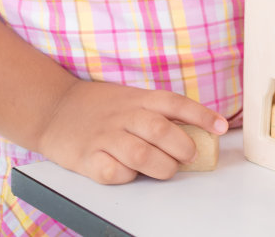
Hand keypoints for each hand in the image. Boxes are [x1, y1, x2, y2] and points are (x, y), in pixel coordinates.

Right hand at [37, 79, 229, 183]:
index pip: (175, 104)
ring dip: (161, 166)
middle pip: (160, 130)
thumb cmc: (99, 106)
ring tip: (167, 168)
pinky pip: (113, 172)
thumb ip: (158, 112)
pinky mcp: (87, 158)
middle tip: (189, 155)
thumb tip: (196, 131)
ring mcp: (105, 137)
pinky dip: (127, 176)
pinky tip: (130, 172)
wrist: (53, 108)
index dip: (201, 115)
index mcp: (138, 99)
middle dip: (182, 147)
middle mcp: (123, 116)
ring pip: (141, 154)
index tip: (220, 127)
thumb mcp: (131, 98)